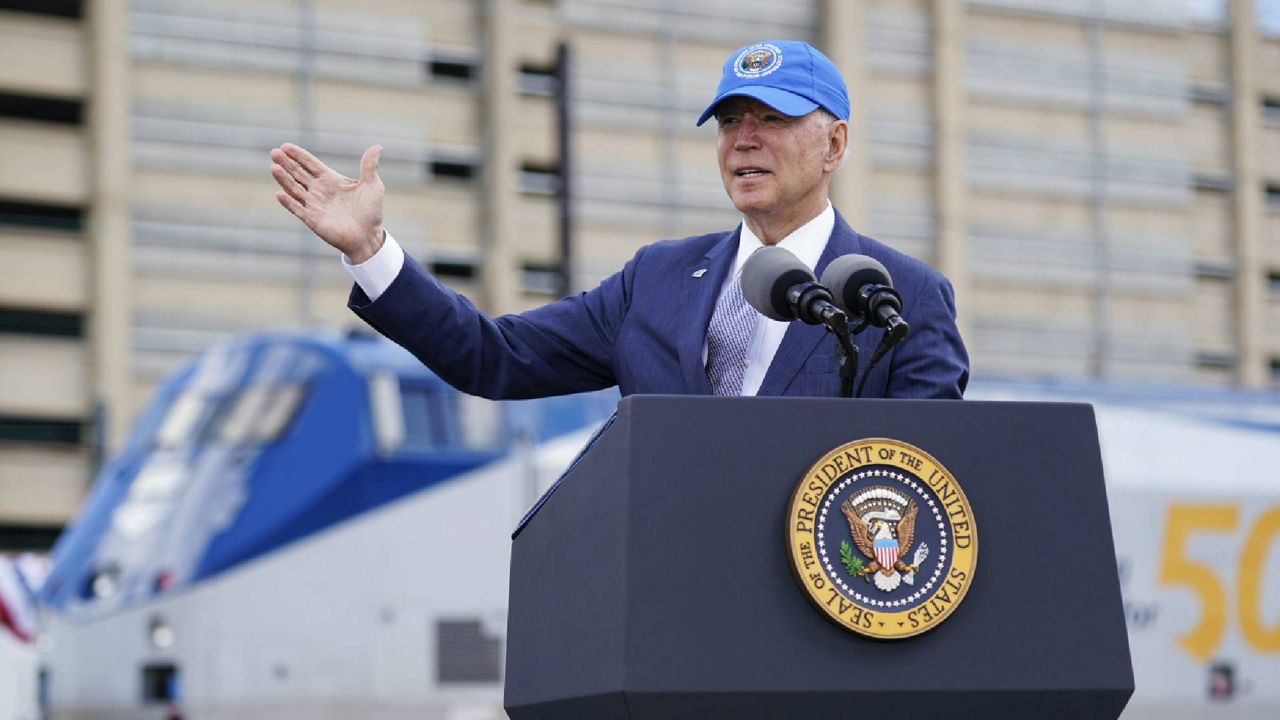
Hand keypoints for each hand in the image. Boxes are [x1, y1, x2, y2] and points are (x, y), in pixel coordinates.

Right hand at [270, 143, 385, 263]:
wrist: (369, 236)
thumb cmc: (371, 211)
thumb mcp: (372, 186)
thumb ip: (369, 166)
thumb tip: (377, 147)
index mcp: (331, 180)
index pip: (310, 164)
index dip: (298, 155)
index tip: (285, 146)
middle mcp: (319, 191)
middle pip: (298, 174)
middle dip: (286, 163)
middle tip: (274, 152)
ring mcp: (314, 205)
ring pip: (294, 189)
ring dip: (283, 179)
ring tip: (273, 167)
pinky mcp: (312, 220)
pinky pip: (297, 209)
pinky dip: (288, 202)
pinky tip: (279, 194)